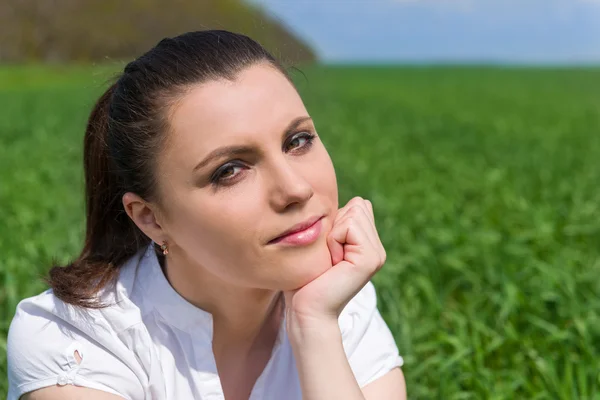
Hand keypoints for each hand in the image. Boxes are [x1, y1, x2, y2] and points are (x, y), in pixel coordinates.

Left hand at [283, 196, 386, 327]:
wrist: (307, 311)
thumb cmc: (305, 279)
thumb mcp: (323, 244)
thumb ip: (338, 224)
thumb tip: (352, 202)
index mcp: (368, 245)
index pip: (358, 205)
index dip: (335, 221)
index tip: (327, 250)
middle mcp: (377, 249)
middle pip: (358, 205)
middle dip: (335, 225)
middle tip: (328, 256)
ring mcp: (377, 254)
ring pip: (354, 212)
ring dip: (332, 234)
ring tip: (330, 260)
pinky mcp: (370, 259)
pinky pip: (349, 227)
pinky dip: (333, 240)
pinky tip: (332, 263)